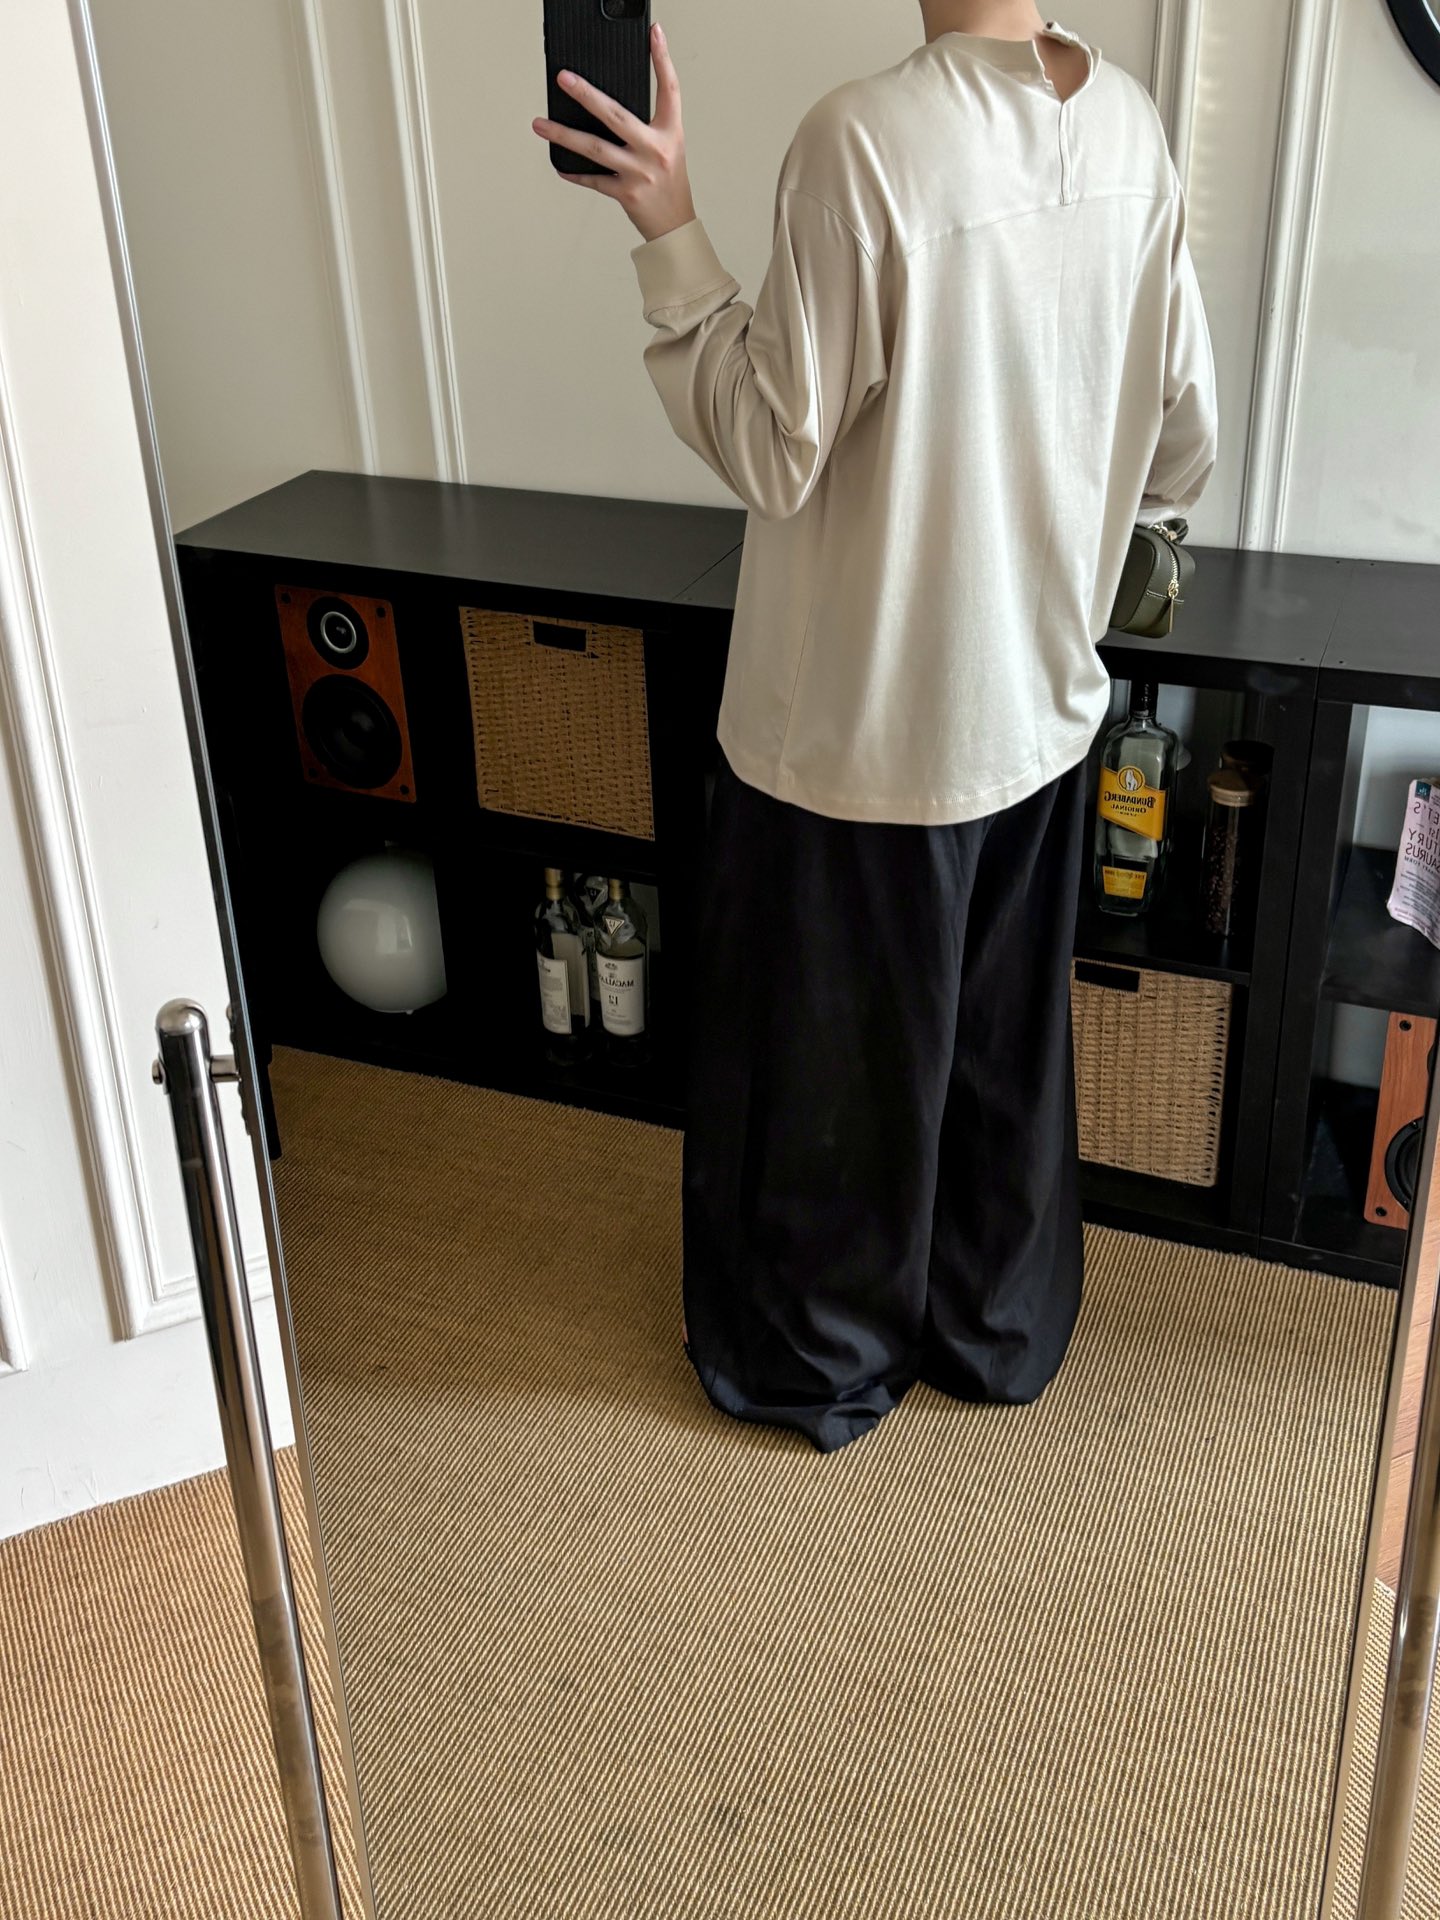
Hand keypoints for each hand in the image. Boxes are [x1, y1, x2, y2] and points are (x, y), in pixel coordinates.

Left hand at [532, 22, 695, 243]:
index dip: (662, 59)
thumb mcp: (668, 148)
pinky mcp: (626, 194)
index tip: (654, 34)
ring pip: (595, 148)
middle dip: (586, 95)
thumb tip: (606, 106)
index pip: (669, 89)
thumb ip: (645, 126)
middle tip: (564, 79)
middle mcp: (655, 150)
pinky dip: (575, 173)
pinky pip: (594, 179)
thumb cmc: (669, 185)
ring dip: (563, 135)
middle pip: (616, 115)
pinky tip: (560, 164)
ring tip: (540, 124)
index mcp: (670, 133)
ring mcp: (640, 173)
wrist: (675, 227)